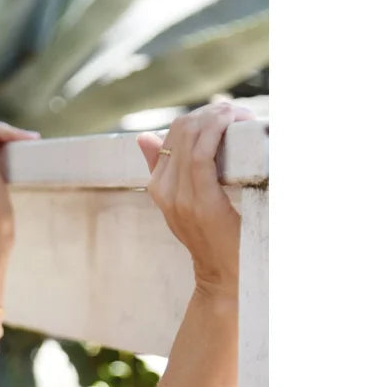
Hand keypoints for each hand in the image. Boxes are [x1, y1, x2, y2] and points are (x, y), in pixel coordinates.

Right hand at [136, 102, 256, 300]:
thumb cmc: (213, 239)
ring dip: (219, 118)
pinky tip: (231, 122)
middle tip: (239, 112)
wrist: (223, 275)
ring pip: (191, 138)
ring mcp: (180, 198)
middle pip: (181, 131)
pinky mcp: (201, 203)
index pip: (171, 134)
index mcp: (158, 187)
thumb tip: (144, 139)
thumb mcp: (184, 203)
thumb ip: (165, 171)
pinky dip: (216, 133)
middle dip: (212, 113)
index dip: (199, 116)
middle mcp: (164, 190)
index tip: (227, 114)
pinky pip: (202, 156)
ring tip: (242, 115)